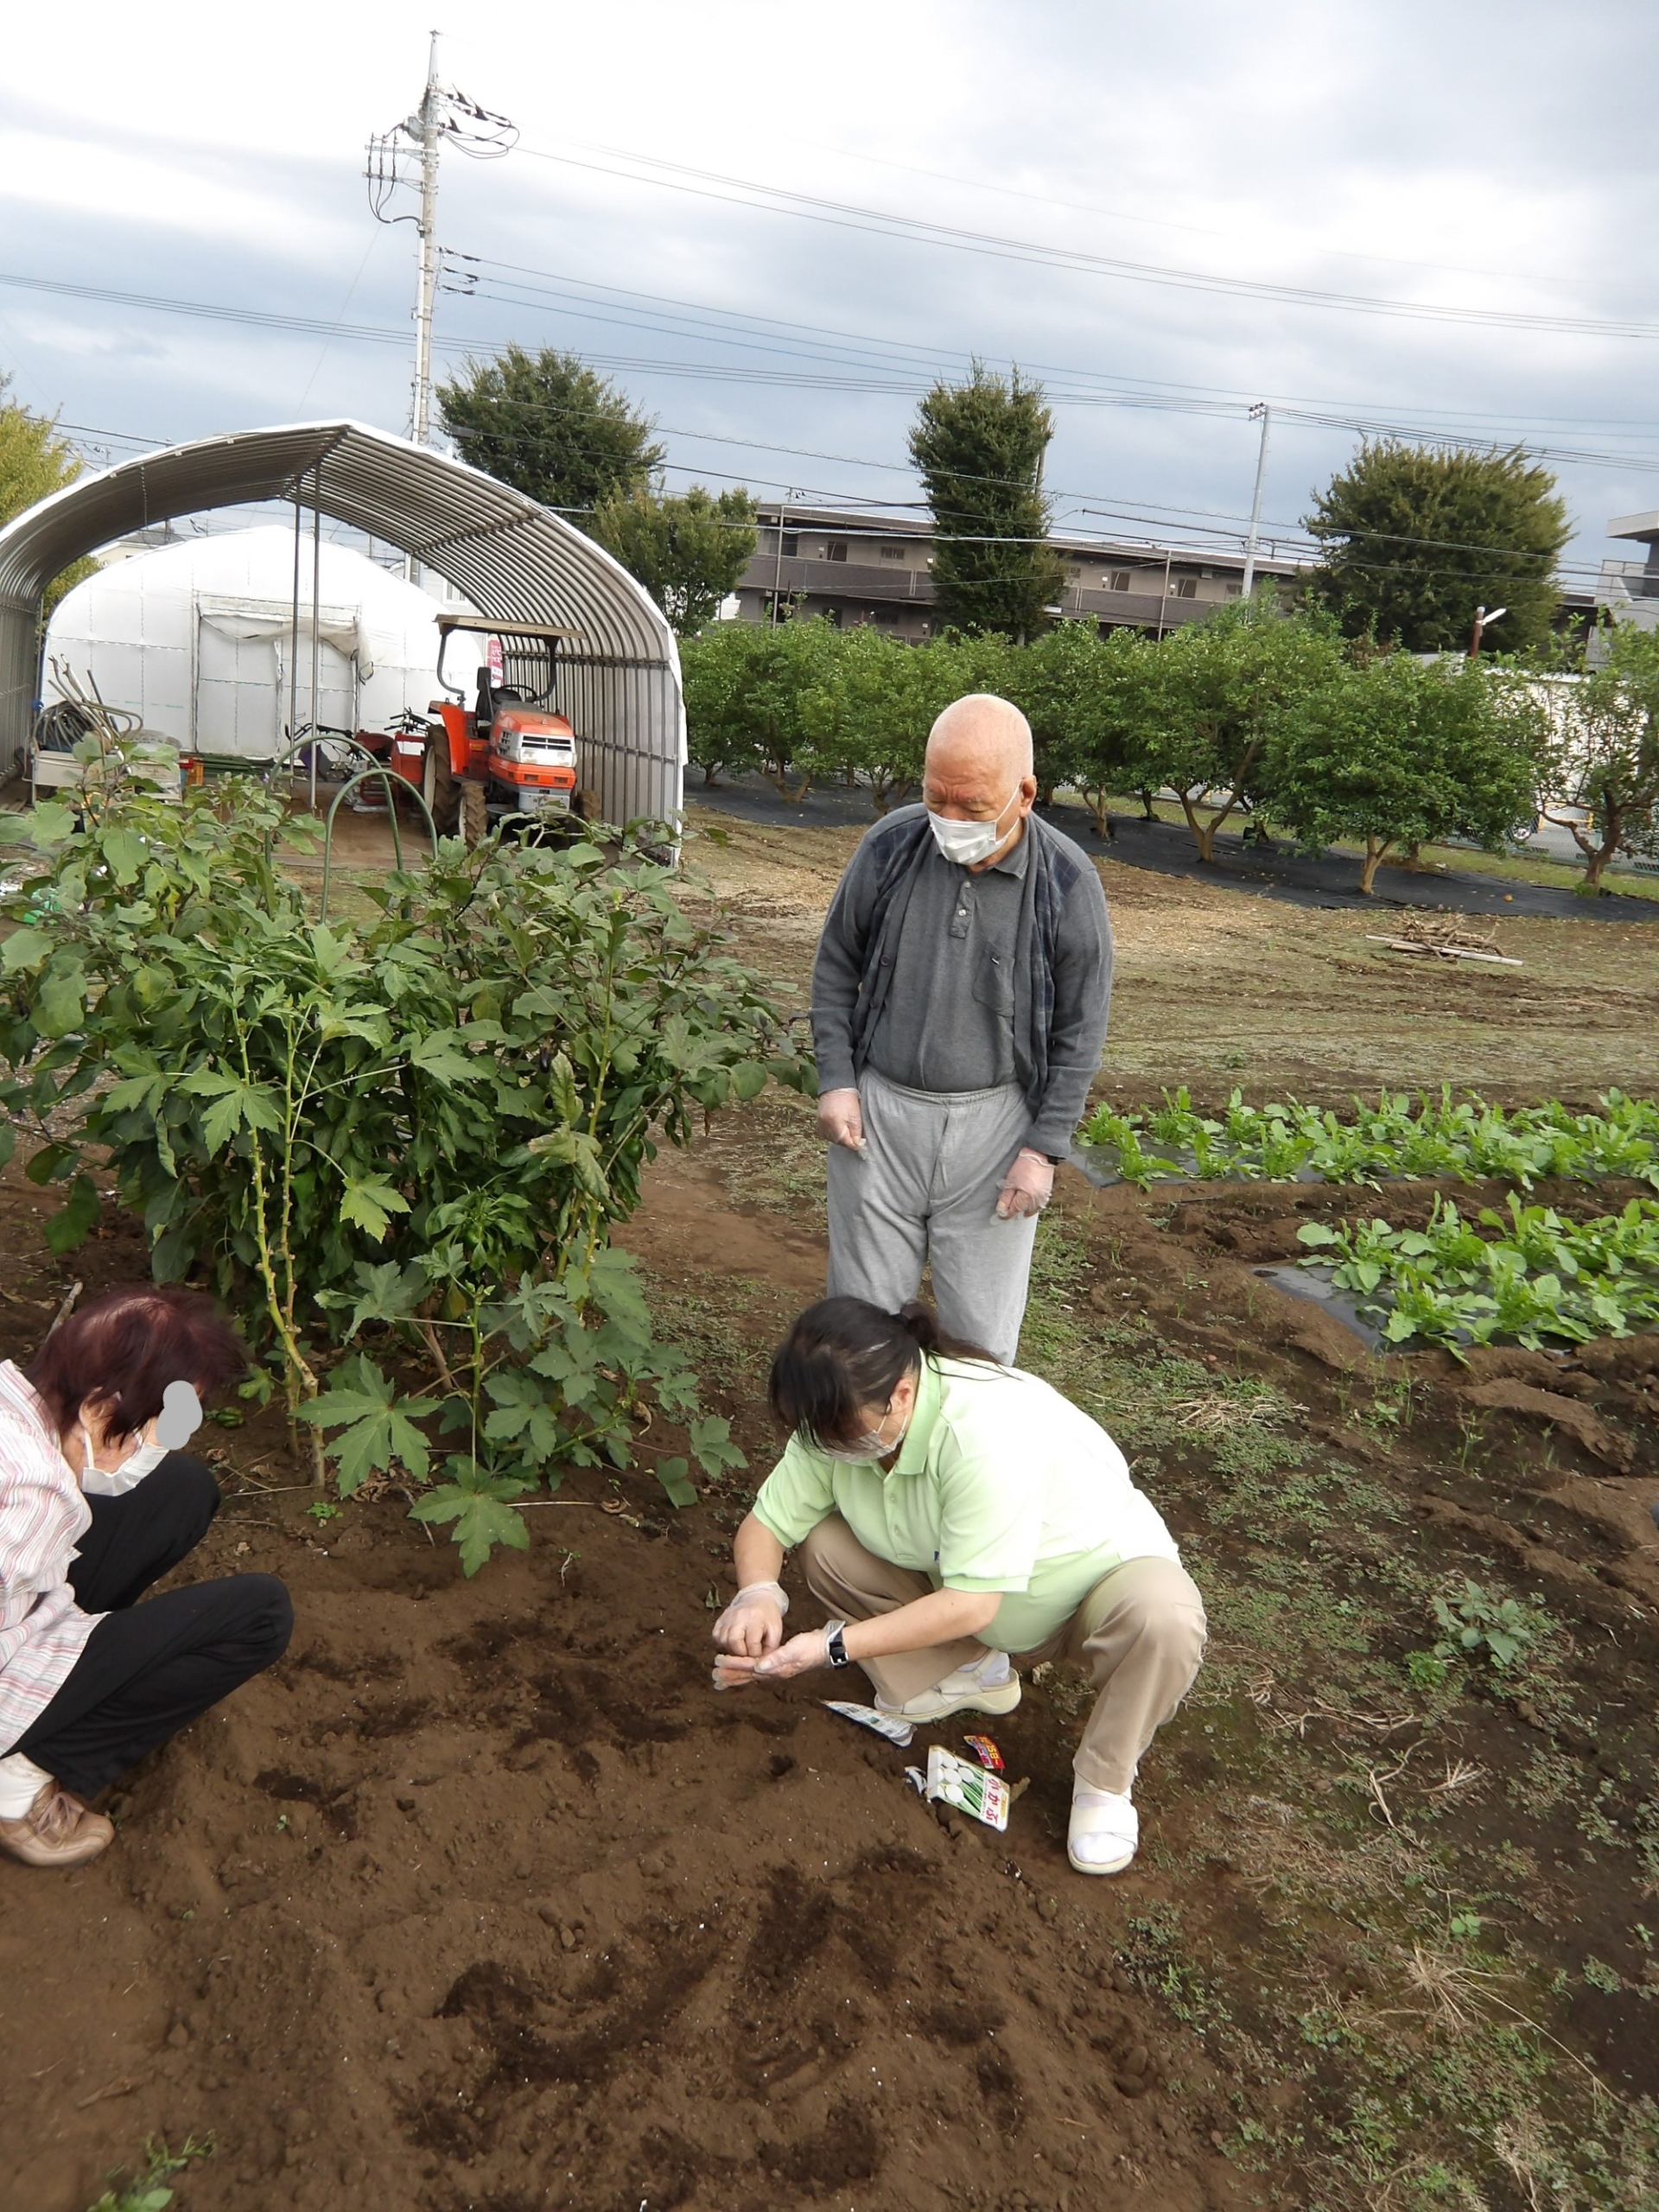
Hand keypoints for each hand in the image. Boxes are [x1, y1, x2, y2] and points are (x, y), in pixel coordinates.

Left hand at [711, 1627, 829, 1689]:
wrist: (824, 1648)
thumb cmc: (810, 1647)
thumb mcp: (794, 1650)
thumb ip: (777, 1658)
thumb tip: (759, 1667)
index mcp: (774, 1668)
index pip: (749, 1667)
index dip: (733, 1664)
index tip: (718, 1661)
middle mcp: (772, 1673)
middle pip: (747, 1676)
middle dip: (730, 1675)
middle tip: (713, 1677)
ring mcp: (774, 1672)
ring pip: (750, 1676)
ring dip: (735, 1677)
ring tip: (720, 1680)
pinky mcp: (776, 1667)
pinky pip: (755, 1673)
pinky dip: (745, 1673)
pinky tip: (740, 1674)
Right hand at [712, 1581, 787, 1657]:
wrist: (757, 1597)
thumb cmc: (768, 1615)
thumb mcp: (776, 1630)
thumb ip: (771, 1648)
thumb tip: (761, 1664)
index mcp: (755, 1618)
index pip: (752, 1644)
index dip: (756, 1655)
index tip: (760, 1658)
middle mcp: (738, 1616)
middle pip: (734, 1643)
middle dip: (742, 1655)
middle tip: (749, 1655)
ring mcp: (726, 1617)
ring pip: (723, 1641)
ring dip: (732, 1650)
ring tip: (743, 1648)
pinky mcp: (719, 1620)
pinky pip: (716, 1637)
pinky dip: (723, 1644)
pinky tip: (734, 1643)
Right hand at [817, 1088, 864, 1150]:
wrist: (836, 1087)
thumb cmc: (848, 1099)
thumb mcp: (856, 1117)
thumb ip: (856, 1133)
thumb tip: (857, 1146)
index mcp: (835, 1123)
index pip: (845, 1142)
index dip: (855, 1144)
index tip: (862, 1143)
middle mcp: (825, 1125)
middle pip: (838, 1142)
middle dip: (848, 1142)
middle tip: (857, 1138)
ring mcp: (820, 1124)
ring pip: (832, 1139)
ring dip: (841, 1139)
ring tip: (849, 1131)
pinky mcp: (819, 1122)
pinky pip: (827, 1134)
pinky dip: (835, 1134)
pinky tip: (840, 1129)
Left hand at [995, 1148, 1053, 1220]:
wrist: (1040, 1155)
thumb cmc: (1024, 1166)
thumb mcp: (1010, 1181)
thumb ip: (1005, 1198)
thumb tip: (1001, 1212)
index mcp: (1026, 1198)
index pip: (1013, 1212)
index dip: (1005, 1214)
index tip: (998, 1215)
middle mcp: (1037, 1201)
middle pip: (1022, 1212)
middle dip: (1014, 1209)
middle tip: (1007, 1204)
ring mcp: (1043, 1198)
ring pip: (1031, 1209)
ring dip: (1023, 1207)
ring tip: (1017, 1199)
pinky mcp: (1047, 1194)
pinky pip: (1037, 1204)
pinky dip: (1031, 1203)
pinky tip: (1026, 1196)